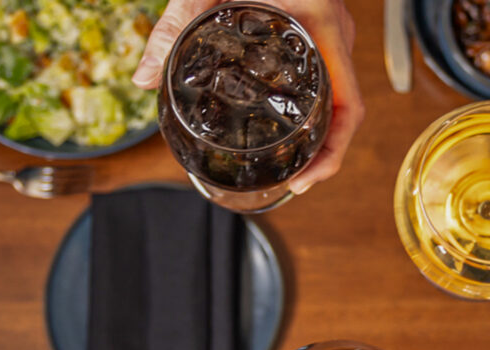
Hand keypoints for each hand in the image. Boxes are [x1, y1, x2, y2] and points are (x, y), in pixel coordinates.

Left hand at [133, 0, 363, 194]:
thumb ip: (175, 26)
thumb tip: (140, 78)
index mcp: (322, 27)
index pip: (349, 105)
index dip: (334, 150)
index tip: (307, 177)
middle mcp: (336, 35)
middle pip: (348, 111)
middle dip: (327, 154)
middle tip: (295, 183)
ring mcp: (332, 34)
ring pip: (340, 98)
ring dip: (323, 136)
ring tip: (295, 165)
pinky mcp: (321, 32)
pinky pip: (329, 80)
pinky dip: (315, 110)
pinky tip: (289, 124)